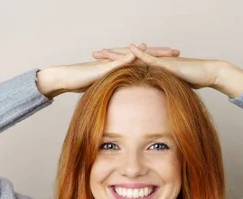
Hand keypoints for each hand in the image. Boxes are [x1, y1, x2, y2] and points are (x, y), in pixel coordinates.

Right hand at [39, 43, 179, 96]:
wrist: (66, 78)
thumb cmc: (82, 85)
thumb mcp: (105, 91)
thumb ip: (116, 92)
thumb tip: (126, 103)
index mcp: (121, 67)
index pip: (143, 62)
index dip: (157, 61)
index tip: (173, 62)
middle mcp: (118, 61)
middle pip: (142, 55)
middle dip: (160, 54)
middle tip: (177, 52)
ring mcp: (111, 62)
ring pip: (132, 55)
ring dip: (148, 52)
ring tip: (164, 51)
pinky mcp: (102, 65)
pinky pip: (116, 61)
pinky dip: (127, 57)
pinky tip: (137, 54)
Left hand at [94, 43, 224, 89]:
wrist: (208, 73)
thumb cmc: (191, 81)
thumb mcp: (169, 89)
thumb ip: (158, 91)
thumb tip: (150, 102)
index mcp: (151, 66)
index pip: (129, 63)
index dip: (114, 63)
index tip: (99, 63)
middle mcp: (153, 60)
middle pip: (127, 56)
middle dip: (110, 55)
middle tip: (94, 53)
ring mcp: (159, 60)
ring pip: (136, 55)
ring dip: (120, 52)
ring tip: (104, 51)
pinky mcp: (168, 62)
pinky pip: (152, 57)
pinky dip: (141, 53)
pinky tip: (131, 49)